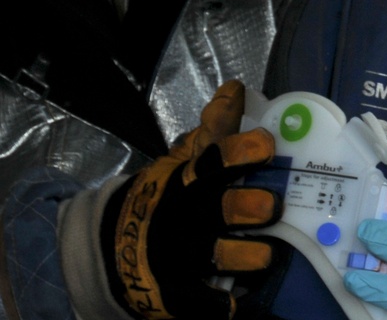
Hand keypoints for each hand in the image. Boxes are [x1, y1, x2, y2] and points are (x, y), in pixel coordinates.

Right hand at [102, 80, 279, 319]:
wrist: (114, 244)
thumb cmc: (167, 196)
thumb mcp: (183, 159)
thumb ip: (213, 129)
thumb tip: (235, 88)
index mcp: (190, 178)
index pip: (217, 156)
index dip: (246, 150)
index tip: (268, 147)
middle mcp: (187, 214)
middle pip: (229, 206)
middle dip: (258, 206)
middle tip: (271, 207)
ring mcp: (180, 254)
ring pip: (227, 254)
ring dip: (254, 255)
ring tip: (265, 253)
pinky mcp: (176, 293)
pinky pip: (207, 304)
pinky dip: (225, 305)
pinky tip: (238, 300)